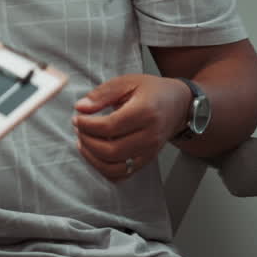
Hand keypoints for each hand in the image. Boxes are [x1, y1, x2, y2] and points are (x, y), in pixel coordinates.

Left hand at [72, 75, 189, 181]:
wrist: (178, 105)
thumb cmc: (152, 91)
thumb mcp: (127, 82)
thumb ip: (102, 94)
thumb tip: (81, 107)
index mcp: (145, 112)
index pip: (109, 126)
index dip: (87, 125)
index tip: (77, 118)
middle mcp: (150, 136)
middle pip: (111, 150)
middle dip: (87, 141)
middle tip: (79, 129)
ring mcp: (149, 152)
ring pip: (115, 168)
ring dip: (93, 158)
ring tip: (84, 142)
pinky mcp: (147, 161)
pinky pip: (122, 175)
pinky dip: (104, 169)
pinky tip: (95, 155)